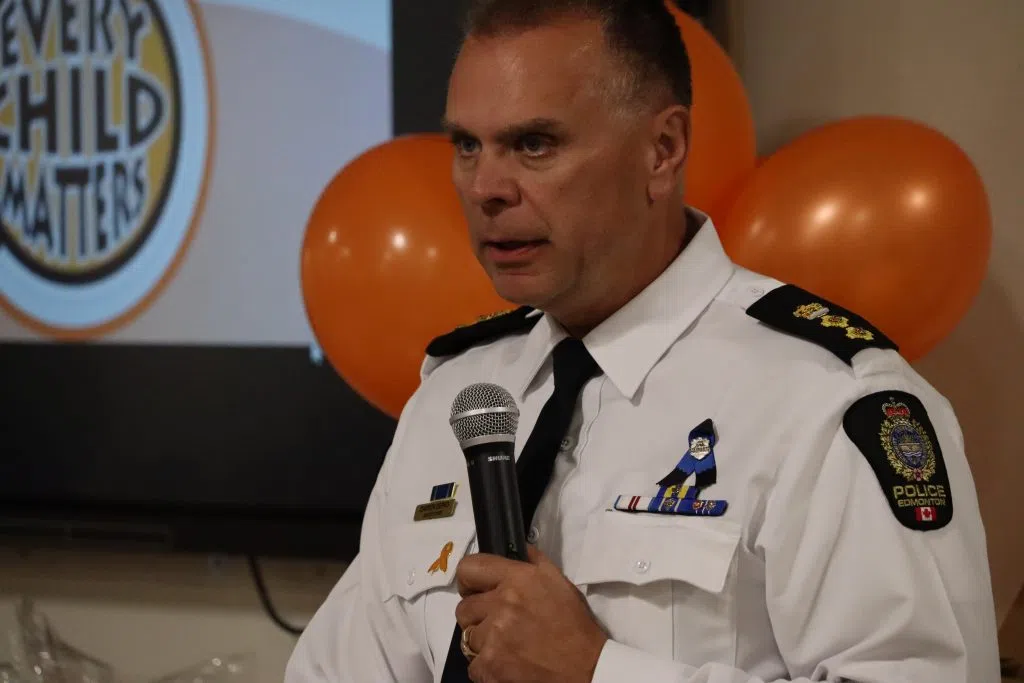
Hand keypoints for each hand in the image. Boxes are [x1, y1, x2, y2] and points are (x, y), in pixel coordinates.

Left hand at [454, 545, 608, 682]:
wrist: (586, 667)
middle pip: (463, 608)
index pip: (469, 568)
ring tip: (507, 645)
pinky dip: (486, 667)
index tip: (475, 591)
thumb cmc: (574, 624)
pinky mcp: (491, 665)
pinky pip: (473, 664)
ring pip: (468, 637)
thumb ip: (534, 561)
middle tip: (497, 624)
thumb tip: (518, 549)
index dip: (469, 581)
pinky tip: (506, 663)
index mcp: (518, 579)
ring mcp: (494, 636)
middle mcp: (502, 604)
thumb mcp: (559, 582)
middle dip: (477, 616)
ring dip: (484, 642)